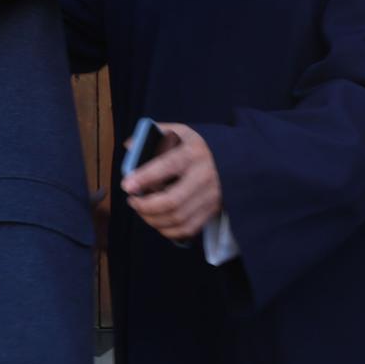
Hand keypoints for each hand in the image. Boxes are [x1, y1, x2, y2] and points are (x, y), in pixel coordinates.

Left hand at [121, 122, 221, 240]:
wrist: (237, 160)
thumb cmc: (200, 147)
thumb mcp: (182, 132)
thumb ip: (155, 135)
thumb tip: (130, 145)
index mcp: (193, 153)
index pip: (168, 166)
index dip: (145, 177)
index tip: (127, 185)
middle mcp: (204, 176)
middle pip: (172, 201)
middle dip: (146, 206)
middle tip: (133, 201)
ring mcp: (210, 196)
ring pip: (178, 218)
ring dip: (153, 220)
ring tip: (142, 211)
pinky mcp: (212, 211)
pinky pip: (188, 229)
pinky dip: (168, 230)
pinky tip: (158, 221)